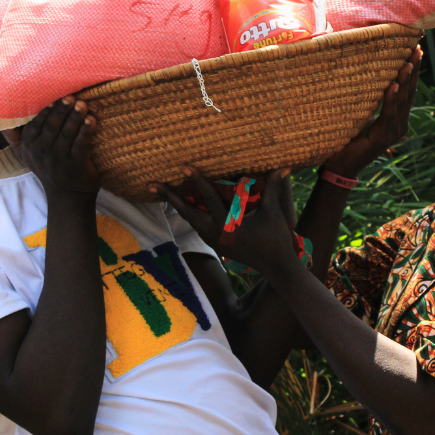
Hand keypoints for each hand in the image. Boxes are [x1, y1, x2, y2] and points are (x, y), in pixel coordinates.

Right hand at [3, 96, 99, 196]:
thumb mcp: (26, 156)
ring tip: (82, 104)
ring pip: (67, 133)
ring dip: (75, 117)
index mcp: (30, 146)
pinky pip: (81, 144)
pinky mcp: (76, 164)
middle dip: (61, 110)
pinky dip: (86, 131)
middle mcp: (43, 151)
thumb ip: (14, 139)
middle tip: (71, 96)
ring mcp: (59, 158)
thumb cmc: (48, 169)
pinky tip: (91, 120)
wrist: (67, 196)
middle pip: (52, 126)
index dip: (45, 111)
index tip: (53, 97)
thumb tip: (1, 121)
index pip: (35, 125)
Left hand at [152, 168, 298, 274]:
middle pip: (187, 212)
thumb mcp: (273, 212)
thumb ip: (273, 189)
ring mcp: (215, 242)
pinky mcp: (217, 246)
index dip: (197, 181)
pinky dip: (192, 215)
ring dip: (179, 206)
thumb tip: (282, 167)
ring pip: (191, 221)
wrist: (276, 267)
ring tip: (164, 193)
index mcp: (228, 225)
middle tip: (152, 184)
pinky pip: (199, 228)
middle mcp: (216, 234)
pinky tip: (187, 207)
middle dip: (170, 197)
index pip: (209, 198)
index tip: (184, 167)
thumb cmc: (276, 239)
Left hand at [321, 45, 420, 177]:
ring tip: (408, 62)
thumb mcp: (360, 115)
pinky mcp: (383, 138)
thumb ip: (368, 100)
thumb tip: (365, 76)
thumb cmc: (347, 139)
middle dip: (413, 70)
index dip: (411, 72)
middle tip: (417, 49)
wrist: (339, 166)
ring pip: (401, 101)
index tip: (415, 51)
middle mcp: (398, 125)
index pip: (406, 91)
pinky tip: (395, 85)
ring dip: (405, 80)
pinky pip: (388, 114)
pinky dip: (392, 99)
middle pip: (408, 93)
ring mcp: (393, 132)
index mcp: (395, 119)